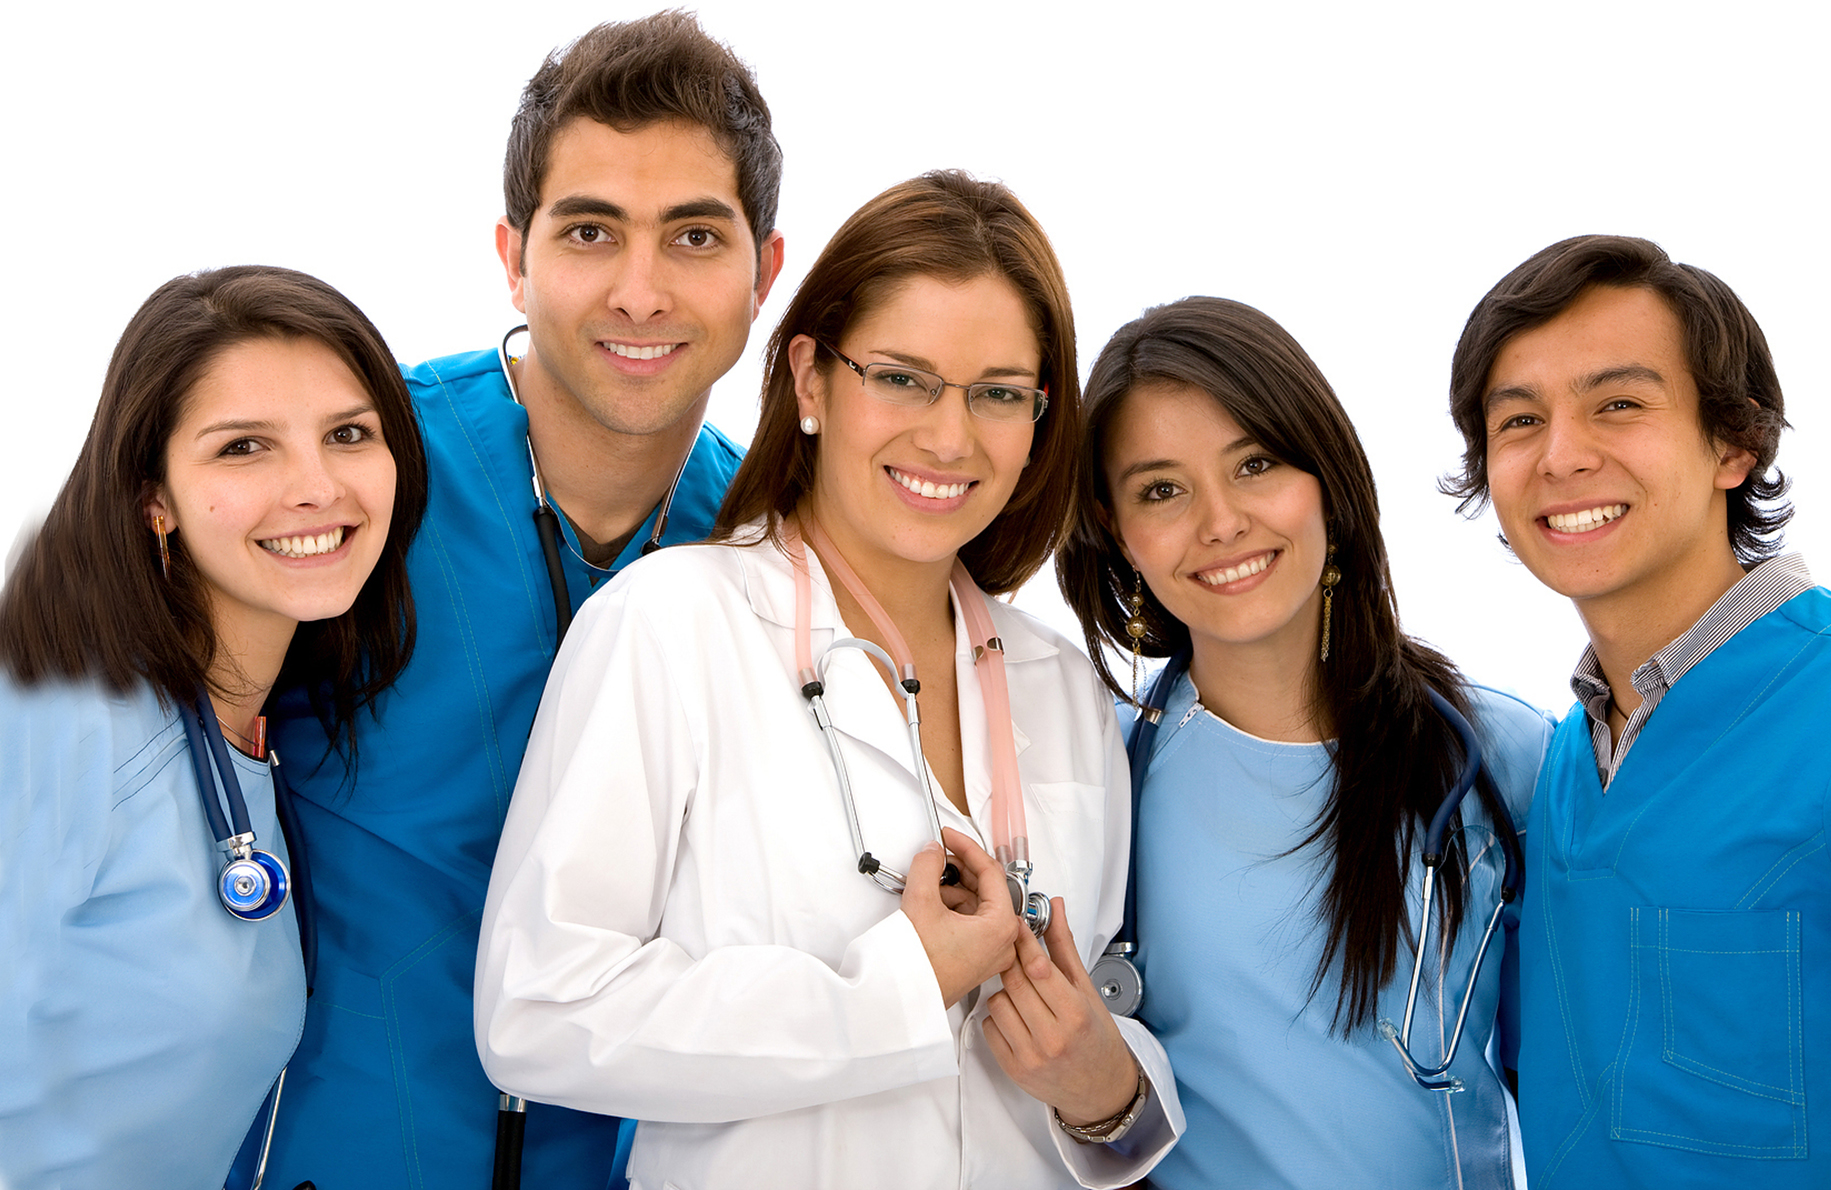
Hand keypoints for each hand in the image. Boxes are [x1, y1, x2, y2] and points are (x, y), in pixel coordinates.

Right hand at [902, 828, 1020, 1008]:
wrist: (901, 999)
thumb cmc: (919, 967)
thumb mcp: (921, 901)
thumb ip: (929, 866)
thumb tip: (933, 853)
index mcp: (1001, 926)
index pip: (990, 872)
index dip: (967, 847)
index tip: (950, 836)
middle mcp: (1003, 942)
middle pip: (987, 889)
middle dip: (960, 870)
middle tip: (938, 857)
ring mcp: (990, 953)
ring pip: (977, 906)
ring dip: (953, 890)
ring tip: (927, 885)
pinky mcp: (976, 960)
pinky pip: (970, 923)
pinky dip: (952, 909)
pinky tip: (930, 905)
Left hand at [982, 896, 1137, 1124]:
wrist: (1100, 1090)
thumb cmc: (1097, 1038)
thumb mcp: (1087, 990)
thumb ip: (1065, 948)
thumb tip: (1055, 908)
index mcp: (1076, 1014)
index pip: (1039, 968)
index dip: (1022, 941)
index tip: (1014, 924)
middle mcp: (1053, 1038)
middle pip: (1014, 982)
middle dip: (1011, 961)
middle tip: (1013, 952)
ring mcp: (1031, 1056)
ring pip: (997, 1002)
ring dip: (1005, 992)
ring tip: (1022, 995)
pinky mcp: (1013, 1069)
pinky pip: (989, 1027)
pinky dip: (998, 1017)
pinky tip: (1016, 1017)